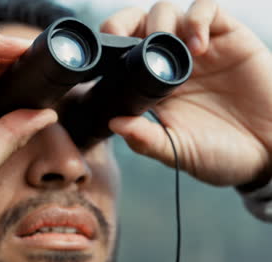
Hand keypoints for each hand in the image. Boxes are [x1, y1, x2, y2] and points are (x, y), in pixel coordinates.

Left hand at [103, 0, 271, 186]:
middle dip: (125, 23)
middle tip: (122, 40)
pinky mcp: (227, 38)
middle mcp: (171, 63)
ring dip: (159, 22)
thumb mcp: (178, 150)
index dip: (110, 47)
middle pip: (139, 24)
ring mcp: (198, 49)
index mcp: (153, 87)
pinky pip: (207, 10)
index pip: (122, 54)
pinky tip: (197, 46)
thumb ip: (147, 140)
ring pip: (167, 12)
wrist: (269, 153)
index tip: (100, 57)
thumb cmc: (221, 154)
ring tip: (166, 47)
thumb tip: (113, 124)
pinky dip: (197, 20)